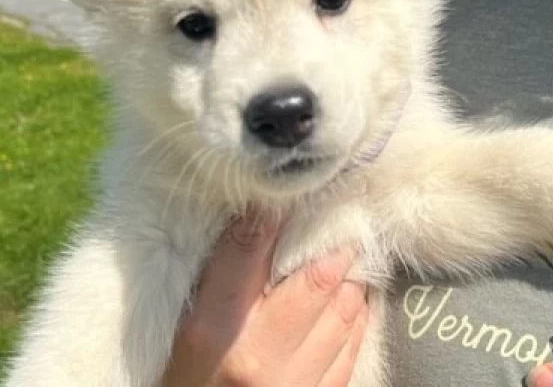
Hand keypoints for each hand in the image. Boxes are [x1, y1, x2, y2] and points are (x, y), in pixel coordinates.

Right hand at [162, 219, 367, 386]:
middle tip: (343, 222)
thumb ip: (215, 283)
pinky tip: (354, 299)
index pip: (246, 250)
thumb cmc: (183, 382)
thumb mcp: (182, 333)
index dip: (268, 214)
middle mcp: (259, 354)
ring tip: (351, 259)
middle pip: (317, 278)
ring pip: (345, 310)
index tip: (283, 195)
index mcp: (213, 331)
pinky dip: (359, 316)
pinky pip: (354, 348)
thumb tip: (249, 224)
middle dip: (334, 244)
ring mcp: (295, 382)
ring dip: (352, 279)